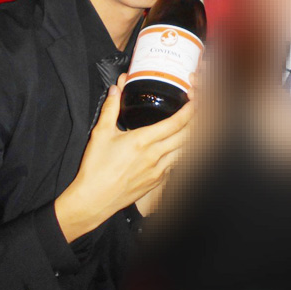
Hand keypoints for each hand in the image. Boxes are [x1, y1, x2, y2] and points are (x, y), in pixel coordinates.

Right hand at [55, 74, 192, 242]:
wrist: (93, 200)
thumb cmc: (95, 168)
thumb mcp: (100, 134)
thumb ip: (111, 109)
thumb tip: (116, 89)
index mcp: (143, 141)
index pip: (177, 123)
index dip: (190, 110)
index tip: (195, 100)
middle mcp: (156, 155)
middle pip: (188, 136)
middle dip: (196, 121)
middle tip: (197, 110)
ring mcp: (159, 170)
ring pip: (185, 150)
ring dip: (190, 137)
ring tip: (191, 126)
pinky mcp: (158, 181)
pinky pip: (176, 164)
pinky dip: (180, 153)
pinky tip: (177, 147)